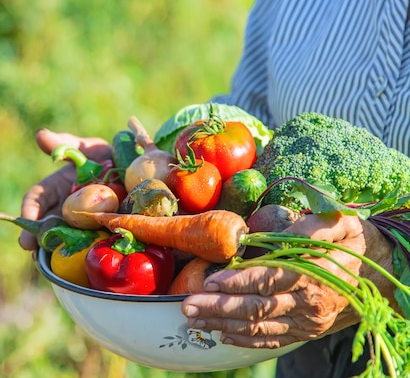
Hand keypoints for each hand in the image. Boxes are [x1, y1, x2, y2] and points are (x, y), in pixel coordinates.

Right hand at [18, 129, 111, 250]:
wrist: (136, 172)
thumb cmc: (106, 157)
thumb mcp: (87, 148)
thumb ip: (65, 144)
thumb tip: (41, 135)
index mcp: (56, 190)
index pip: (36, 200)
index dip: (28, 210)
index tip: (26, 219)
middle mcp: (65, 211)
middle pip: (45, 225)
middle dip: (35, 236)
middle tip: (30, 245)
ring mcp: (82, 226)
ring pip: (64, 239)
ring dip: (56, 247)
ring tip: (50, 256)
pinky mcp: (101, 235)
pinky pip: (91, 246)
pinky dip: (86, 252)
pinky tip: (84, 259)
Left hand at [181, 213, 395, 348]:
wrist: (375, 273)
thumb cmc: (350, 241)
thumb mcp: (339, 222)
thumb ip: (312, 225)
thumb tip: (283, 229)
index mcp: (316, 273)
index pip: (271, 280)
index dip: (240, 282)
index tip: (212, 281)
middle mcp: (310, 304)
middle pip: (258, 308)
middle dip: (219, 308)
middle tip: (187, 305)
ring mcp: (307, 322)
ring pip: (259, 327)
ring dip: (222, 324)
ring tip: (193, 319)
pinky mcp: (305, 332)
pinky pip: (271, 339)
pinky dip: (244, 340)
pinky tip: (220, 333)